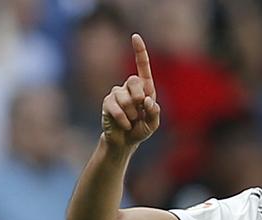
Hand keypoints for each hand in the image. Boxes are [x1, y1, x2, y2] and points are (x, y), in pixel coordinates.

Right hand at [101, 34, 160, 148]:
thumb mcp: (153, 123)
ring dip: (132, 114)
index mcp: (144, 88)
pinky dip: (124, 120)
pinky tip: (124, 125)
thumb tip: (147, 99)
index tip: (135, 36)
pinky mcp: (107, 102)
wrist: (125, 141)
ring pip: (125, 98)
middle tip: (140, 112)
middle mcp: (129, 87)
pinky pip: (116, 108)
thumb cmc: (141, 129)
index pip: (142, 66)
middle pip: (134, 81)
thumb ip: (154, 112)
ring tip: (131, 121)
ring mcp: (116, 93)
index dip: (139, 51)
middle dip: (139, 99)